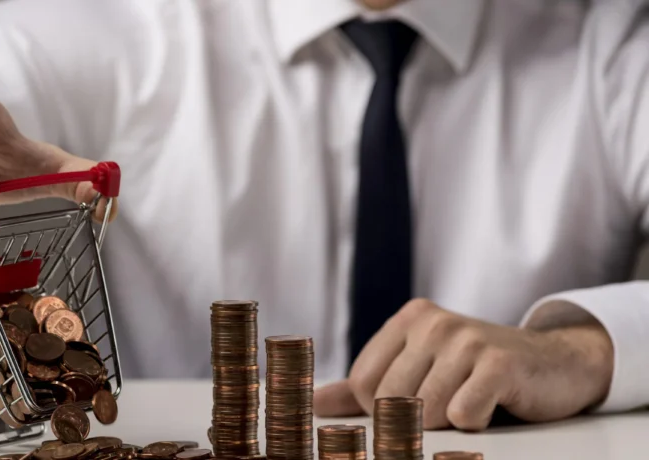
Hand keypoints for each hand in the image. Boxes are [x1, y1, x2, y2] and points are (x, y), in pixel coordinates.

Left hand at [313, 299, 612, 430]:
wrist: (555, 364)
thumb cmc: (479, 372)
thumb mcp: (420, 369)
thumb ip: (363, 387)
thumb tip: (312, 403)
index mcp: (409, 320)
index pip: (362, 385)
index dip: (384, 410)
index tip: (415, 403)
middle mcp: (433, 323)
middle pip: (390, 401)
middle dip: (417, 419)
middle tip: (450, 404)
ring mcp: (466, 339)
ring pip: (425, 412)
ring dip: (448, 422)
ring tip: (472, 401)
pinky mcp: (498, 363)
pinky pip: (462, 415)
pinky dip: (475, 422)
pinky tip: (492, 403)